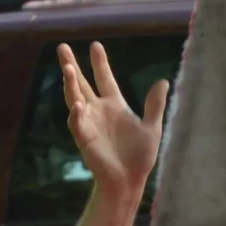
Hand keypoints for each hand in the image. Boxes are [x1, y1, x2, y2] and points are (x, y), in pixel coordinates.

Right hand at [59, 42, 168, 197]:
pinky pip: (78, 122)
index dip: (100, 63)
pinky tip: (78, 104)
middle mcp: (98, 110)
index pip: (104, 78)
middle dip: (71, 65)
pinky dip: (77, 113)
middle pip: (82, 83)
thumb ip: (155, 105)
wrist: (130, 180)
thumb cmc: (140, 156)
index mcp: (114, 105)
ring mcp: (89, 122)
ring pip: (75, 98)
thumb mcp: (152, 127)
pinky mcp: (84, 137)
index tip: (95, 45)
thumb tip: (163, 81)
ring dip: (70, 83)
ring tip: (66, 67)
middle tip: (62, 47)